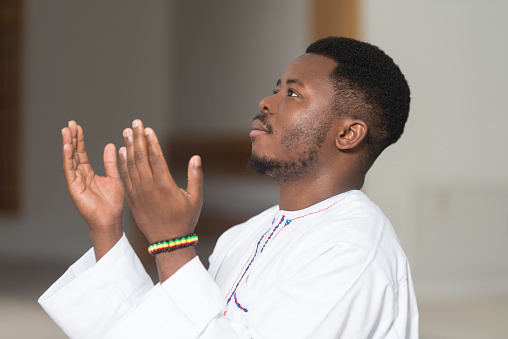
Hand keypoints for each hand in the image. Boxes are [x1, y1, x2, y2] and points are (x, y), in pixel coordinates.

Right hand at [62, 121, 123, 257]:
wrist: (111, 220)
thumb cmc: (113, 203)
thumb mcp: (114, 177)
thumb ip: (110, 162)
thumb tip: (110, 145)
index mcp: (88, 173)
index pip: (81, 153)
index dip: (80, 140)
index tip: (78, 126)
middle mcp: (80, 176)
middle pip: (73, 153)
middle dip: (72, 138)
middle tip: (70, 123)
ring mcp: (75, 182)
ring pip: (69, 160)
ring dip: (67, 145)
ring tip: (66, 131)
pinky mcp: (74, 188)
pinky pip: (70, 171)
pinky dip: (68, 159)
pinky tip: (68, 147)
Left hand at [119, 119, 202, 243]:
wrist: (168, 241)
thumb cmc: (185, 219)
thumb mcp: (195, 198)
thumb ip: (195, 176)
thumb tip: (195, 157)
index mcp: (165, 185)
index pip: (155, 157)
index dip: (151, 141)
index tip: (147, 128)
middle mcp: (149, 187)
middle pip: (141, 157)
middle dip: (138, 139)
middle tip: (134, 123)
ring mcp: (138, 193)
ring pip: (131, 165)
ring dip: (128, 147)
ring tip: (126, 133)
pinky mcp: (132, 199)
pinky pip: (126, 177)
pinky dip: (123, 163)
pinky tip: (121, 152)